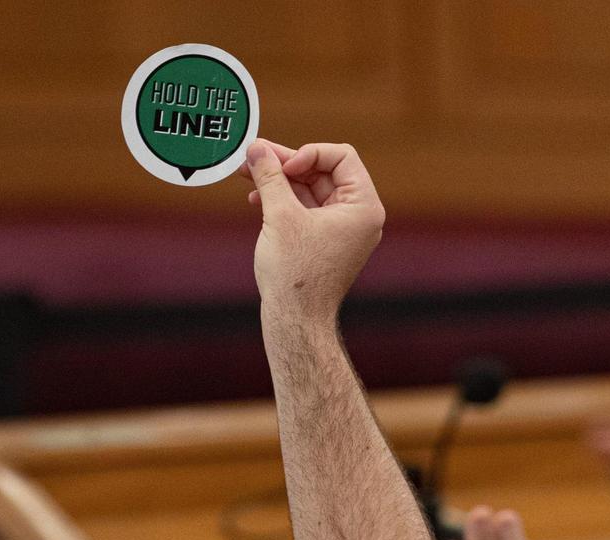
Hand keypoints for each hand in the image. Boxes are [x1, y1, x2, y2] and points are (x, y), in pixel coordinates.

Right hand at [240, 139, 384, 321]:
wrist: (296, 320)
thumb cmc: (296, 274)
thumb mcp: (280, 215)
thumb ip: (269, 176)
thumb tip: (257, 148)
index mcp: (363, 207)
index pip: (341, 157)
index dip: (308, 153)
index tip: (281, 165)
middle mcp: (358, 216)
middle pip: (323, 171)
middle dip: (286, 164)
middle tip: (253, 156)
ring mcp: (342, 229)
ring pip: (310, 189)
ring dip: (279, 181)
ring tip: (245, 174)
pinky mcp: (324, 240)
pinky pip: (305, 208)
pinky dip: (283, 200)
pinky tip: (255, 199)